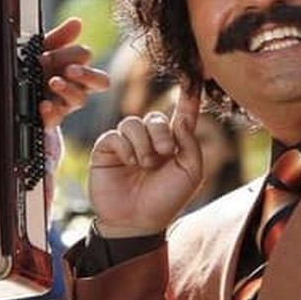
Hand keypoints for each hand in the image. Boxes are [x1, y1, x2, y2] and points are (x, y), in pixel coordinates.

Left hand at [38, 18, 110, 130]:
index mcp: (74, 67)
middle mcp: (74, 85)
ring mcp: (63, 103)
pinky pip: (56, 120)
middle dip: (88, 74)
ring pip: (80, 99)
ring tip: (52, 82)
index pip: (87, 58)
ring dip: (68, 89)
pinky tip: (43, 105)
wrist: (7, 90)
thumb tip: (77, 22)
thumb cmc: (31, 67)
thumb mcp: (41, 49)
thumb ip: (59, 37)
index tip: (53, 53)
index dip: (75, 55)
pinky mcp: (49, 120)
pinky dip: (51, 113)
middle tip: (70, 70)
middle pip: (101, 82)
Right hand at [88, 86, 204, 238]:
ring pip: (133, 122)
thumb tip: (181, 118)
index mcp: (173, 145)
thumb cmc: (166, 200)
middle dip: (160, 133)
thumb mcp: (190, 174)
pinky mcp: (107, 149)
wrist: (136, 222)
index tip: (193, 77)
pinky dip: (125, 147)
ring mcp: (127, 144)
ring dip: (143, 143)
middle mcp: (150, 141)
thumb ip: (190, 144)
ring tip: (144, 165)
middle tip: (164, 153)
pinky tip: (128, 163)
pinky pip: (115, 134)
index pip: (182, 115)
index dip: (188, 96)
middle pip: (155, 117)